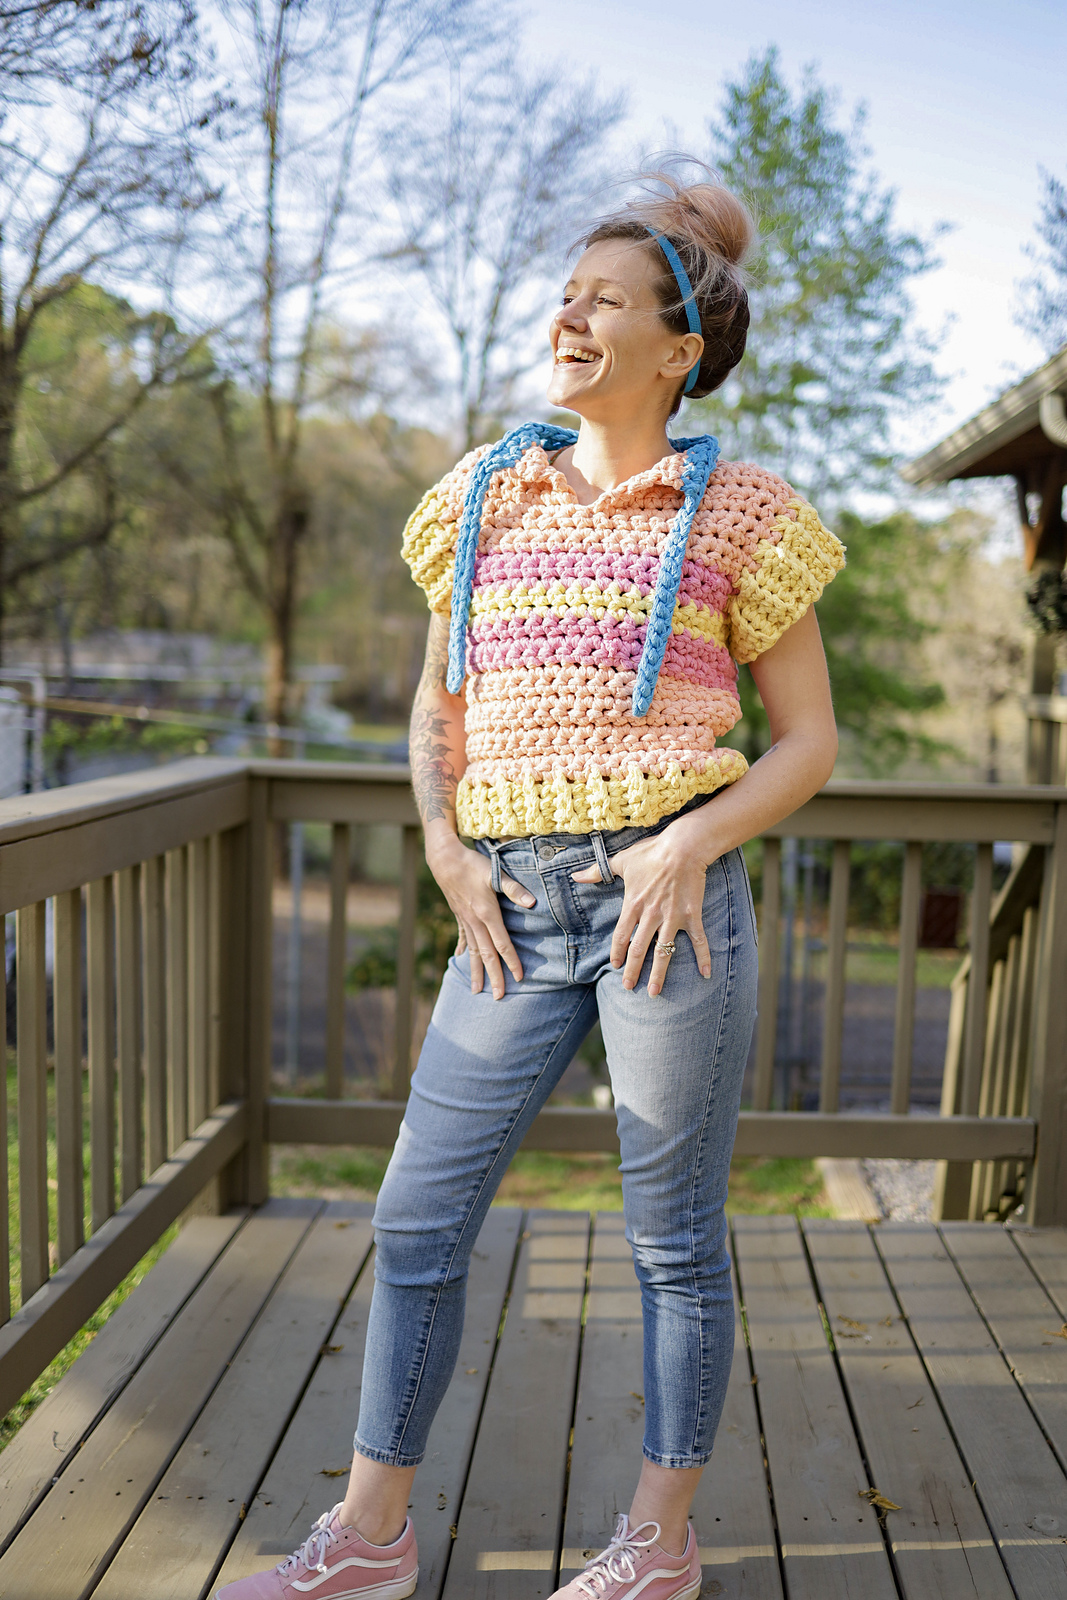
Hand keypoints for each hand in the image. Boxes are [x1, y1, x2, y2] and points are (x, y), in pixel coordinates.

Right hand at [425, 825, 534, 998]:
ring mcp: (464, 920)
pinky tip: (459, 958)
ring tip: (477, 991)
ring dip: (476, 971)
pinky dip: (462, 950)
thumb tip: (532, 903)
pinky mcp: (458, 915)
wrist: (444, 859)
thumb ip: (514, 888)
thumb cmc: (472, 864)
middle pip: (486, 954)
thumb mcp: (495, 872)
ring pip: (472, 951)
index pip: (502, 943)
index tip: (519, 978)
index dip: (512, 961)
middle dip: (494, 977)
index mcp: (486, 913)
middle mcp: (474, 921)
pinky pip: (462, 937)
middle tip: (498, 997)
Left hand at [572, 825, 714, 995]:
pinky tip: (705, 975)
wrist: (683, 846)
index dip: (617, 953)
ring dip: (658, 974)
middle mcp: (651, 916)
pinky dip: (704, 958)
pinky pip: (699, 941)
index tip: (616, 966)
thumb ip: (597, 871)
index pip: (621, 936)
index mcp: (633, 905)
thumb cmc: (651, 852)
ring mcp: (672, 917)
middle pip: (639, 950)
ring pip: (664, 952)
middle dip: (633, 971)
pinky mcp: (692, 915)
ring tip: (654, 993)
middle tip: (629, 988)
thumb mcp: (621, 860)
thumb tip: (575, 875)